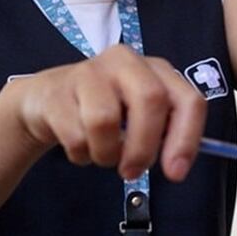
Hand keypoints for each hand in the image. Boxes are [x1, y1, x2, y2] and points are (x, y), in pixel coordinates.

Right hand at [8, 44, 206, 181]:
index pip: (188, 100)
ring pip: (105, 120)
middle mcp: (125, 61)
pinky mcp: (57, 91)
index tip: (175, 173)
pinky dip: (80, 154)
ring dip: (105, 153)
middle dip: (143, 146)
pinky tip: (79, 146)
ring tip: (102, 154)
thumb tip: (177, 165)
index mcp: (155, 69)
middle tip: (131, 171)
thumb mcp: (140, 118)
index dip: (186, 139)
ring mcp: (88, 71)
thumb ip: (164, 134)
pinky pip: (75, 136)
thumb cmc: (104, 110)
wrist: (48, 99)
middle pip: (150, 100)